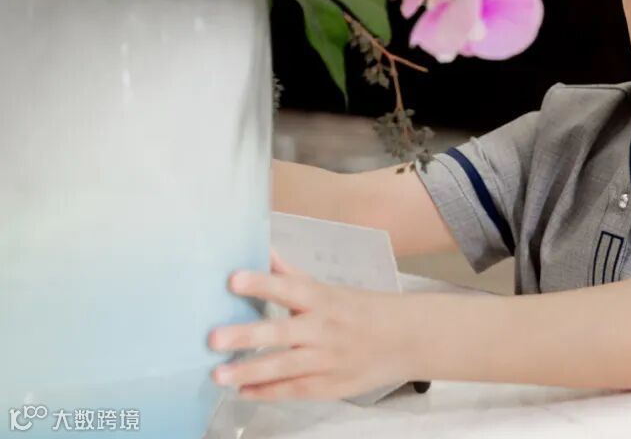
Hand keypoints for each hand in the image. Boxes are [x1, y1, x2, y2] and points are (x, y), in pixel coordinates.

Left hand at [207, 249, 413, 400]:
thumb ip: (292, 275)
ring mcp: (327, 360)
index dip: (262, 284)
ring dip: (250, 370)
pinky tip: (242, 391)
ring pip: (285, 367)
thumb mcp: (331, 289)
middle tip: (213, 338)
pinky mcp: (330, 386)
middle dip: (247, 336)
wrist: (406, 340)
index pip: (290, 288)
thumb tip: (263, 251)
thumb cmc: (362, 310)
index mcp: (324, 300)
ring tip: (218, 374)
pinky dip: (268, 392)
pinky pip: (294, 390)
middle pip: (282, 333)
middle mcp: (324, 329)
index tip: (233, 279)